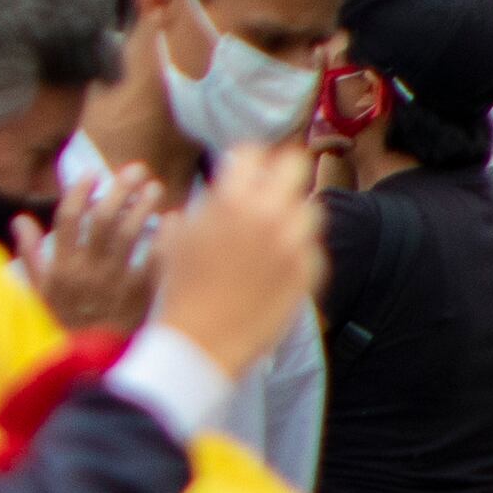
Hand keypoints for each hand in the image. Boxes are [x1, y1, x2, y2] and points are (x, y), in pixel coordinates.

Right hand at [17, 164, 160, 334]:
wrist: (93, 367)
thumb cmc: (62, 327)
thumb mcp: (37, 294)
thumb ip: (30, 256)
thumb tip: (21, 220)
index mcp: (61, 268)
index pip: (68, 219)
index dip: (80, 192)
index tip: (93, 174)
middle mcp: (88, 272)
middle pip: (104, 220)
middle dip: (120, 190)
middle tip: (136, 170)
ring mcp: (117, 284)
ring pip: (133, 235)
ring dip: (144, 207)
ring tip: (155, 188)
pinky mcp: (143, 297)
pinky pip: (158, 262)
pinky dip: (168, 239)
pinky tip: (175, 220)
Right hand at [148, 133, 321, 378]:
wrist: (201, 341)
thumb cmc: (181, 286)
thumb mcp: (181, 233)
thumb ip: (210, 203)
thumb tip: (227, 188)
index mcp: (232, 199)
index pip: (254, 151)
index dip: (245, 158)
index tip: (243, 169)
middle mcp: (269, 215)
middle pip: (295, 164)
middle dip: (281, 171)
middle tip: (270, 185)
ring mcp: (295, 243)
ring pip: (310, 207)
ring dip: (292, 213)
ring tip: (273, 231)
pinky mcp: (310, 271)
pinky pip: (311, 245)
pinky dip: (297, 248)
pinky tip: (275, 264)